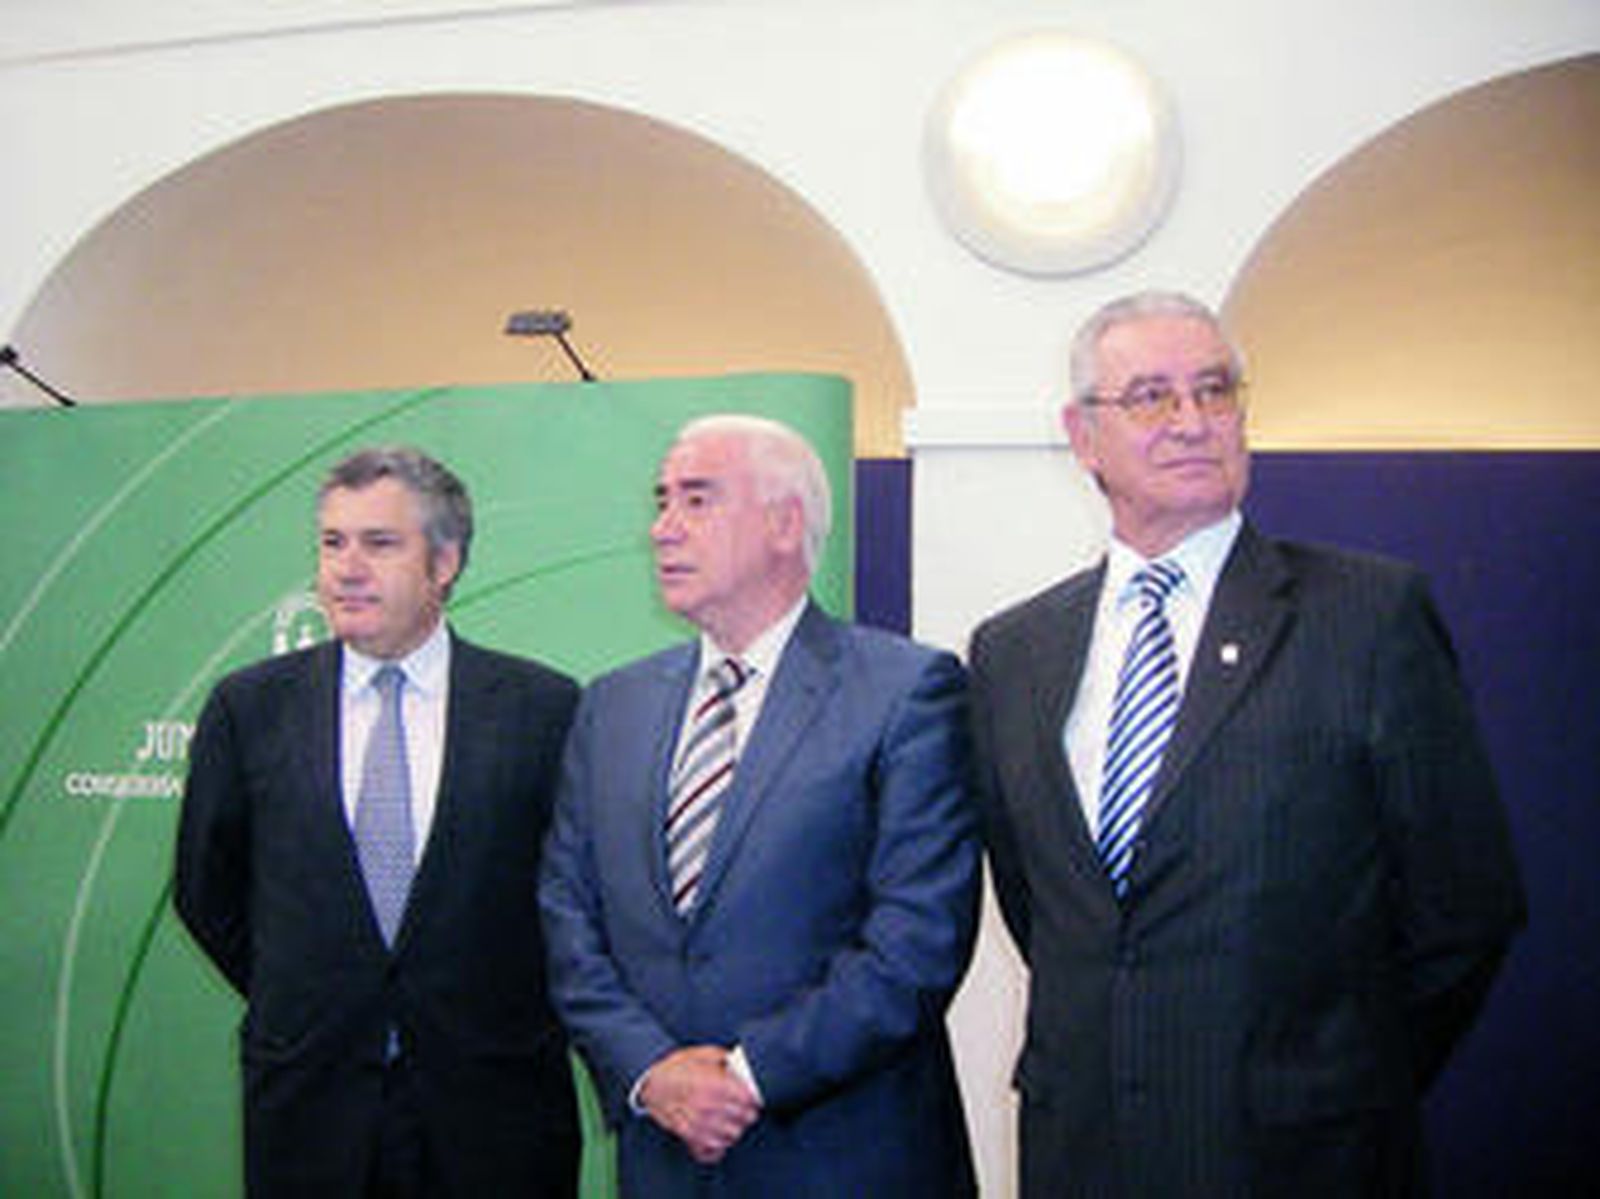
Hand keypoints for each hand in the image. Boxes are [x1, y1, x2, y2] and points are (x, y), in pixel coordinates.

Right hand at [639, 1045, 761, 1163]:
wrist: (651, 1083)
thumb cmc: (676, 1067)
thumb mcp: (703, 1054)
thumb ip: (726, 1059)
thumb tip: (742, 1065)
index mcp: (716, 1085)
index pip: (749, 1101)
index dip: (753, 1098)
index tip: (752, 1096)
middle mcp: (709, 1107)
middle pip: (744, 1119)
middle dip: (746, 1113)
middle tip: (743, 1107)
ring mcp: (699, 1124)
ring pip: (732, 1136)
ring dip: (734, 1128)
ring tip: (730, 1120)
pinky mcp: (689, 1136)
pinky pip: (713, 1151)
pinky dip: (719, 1146)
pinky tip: (718, 1135)